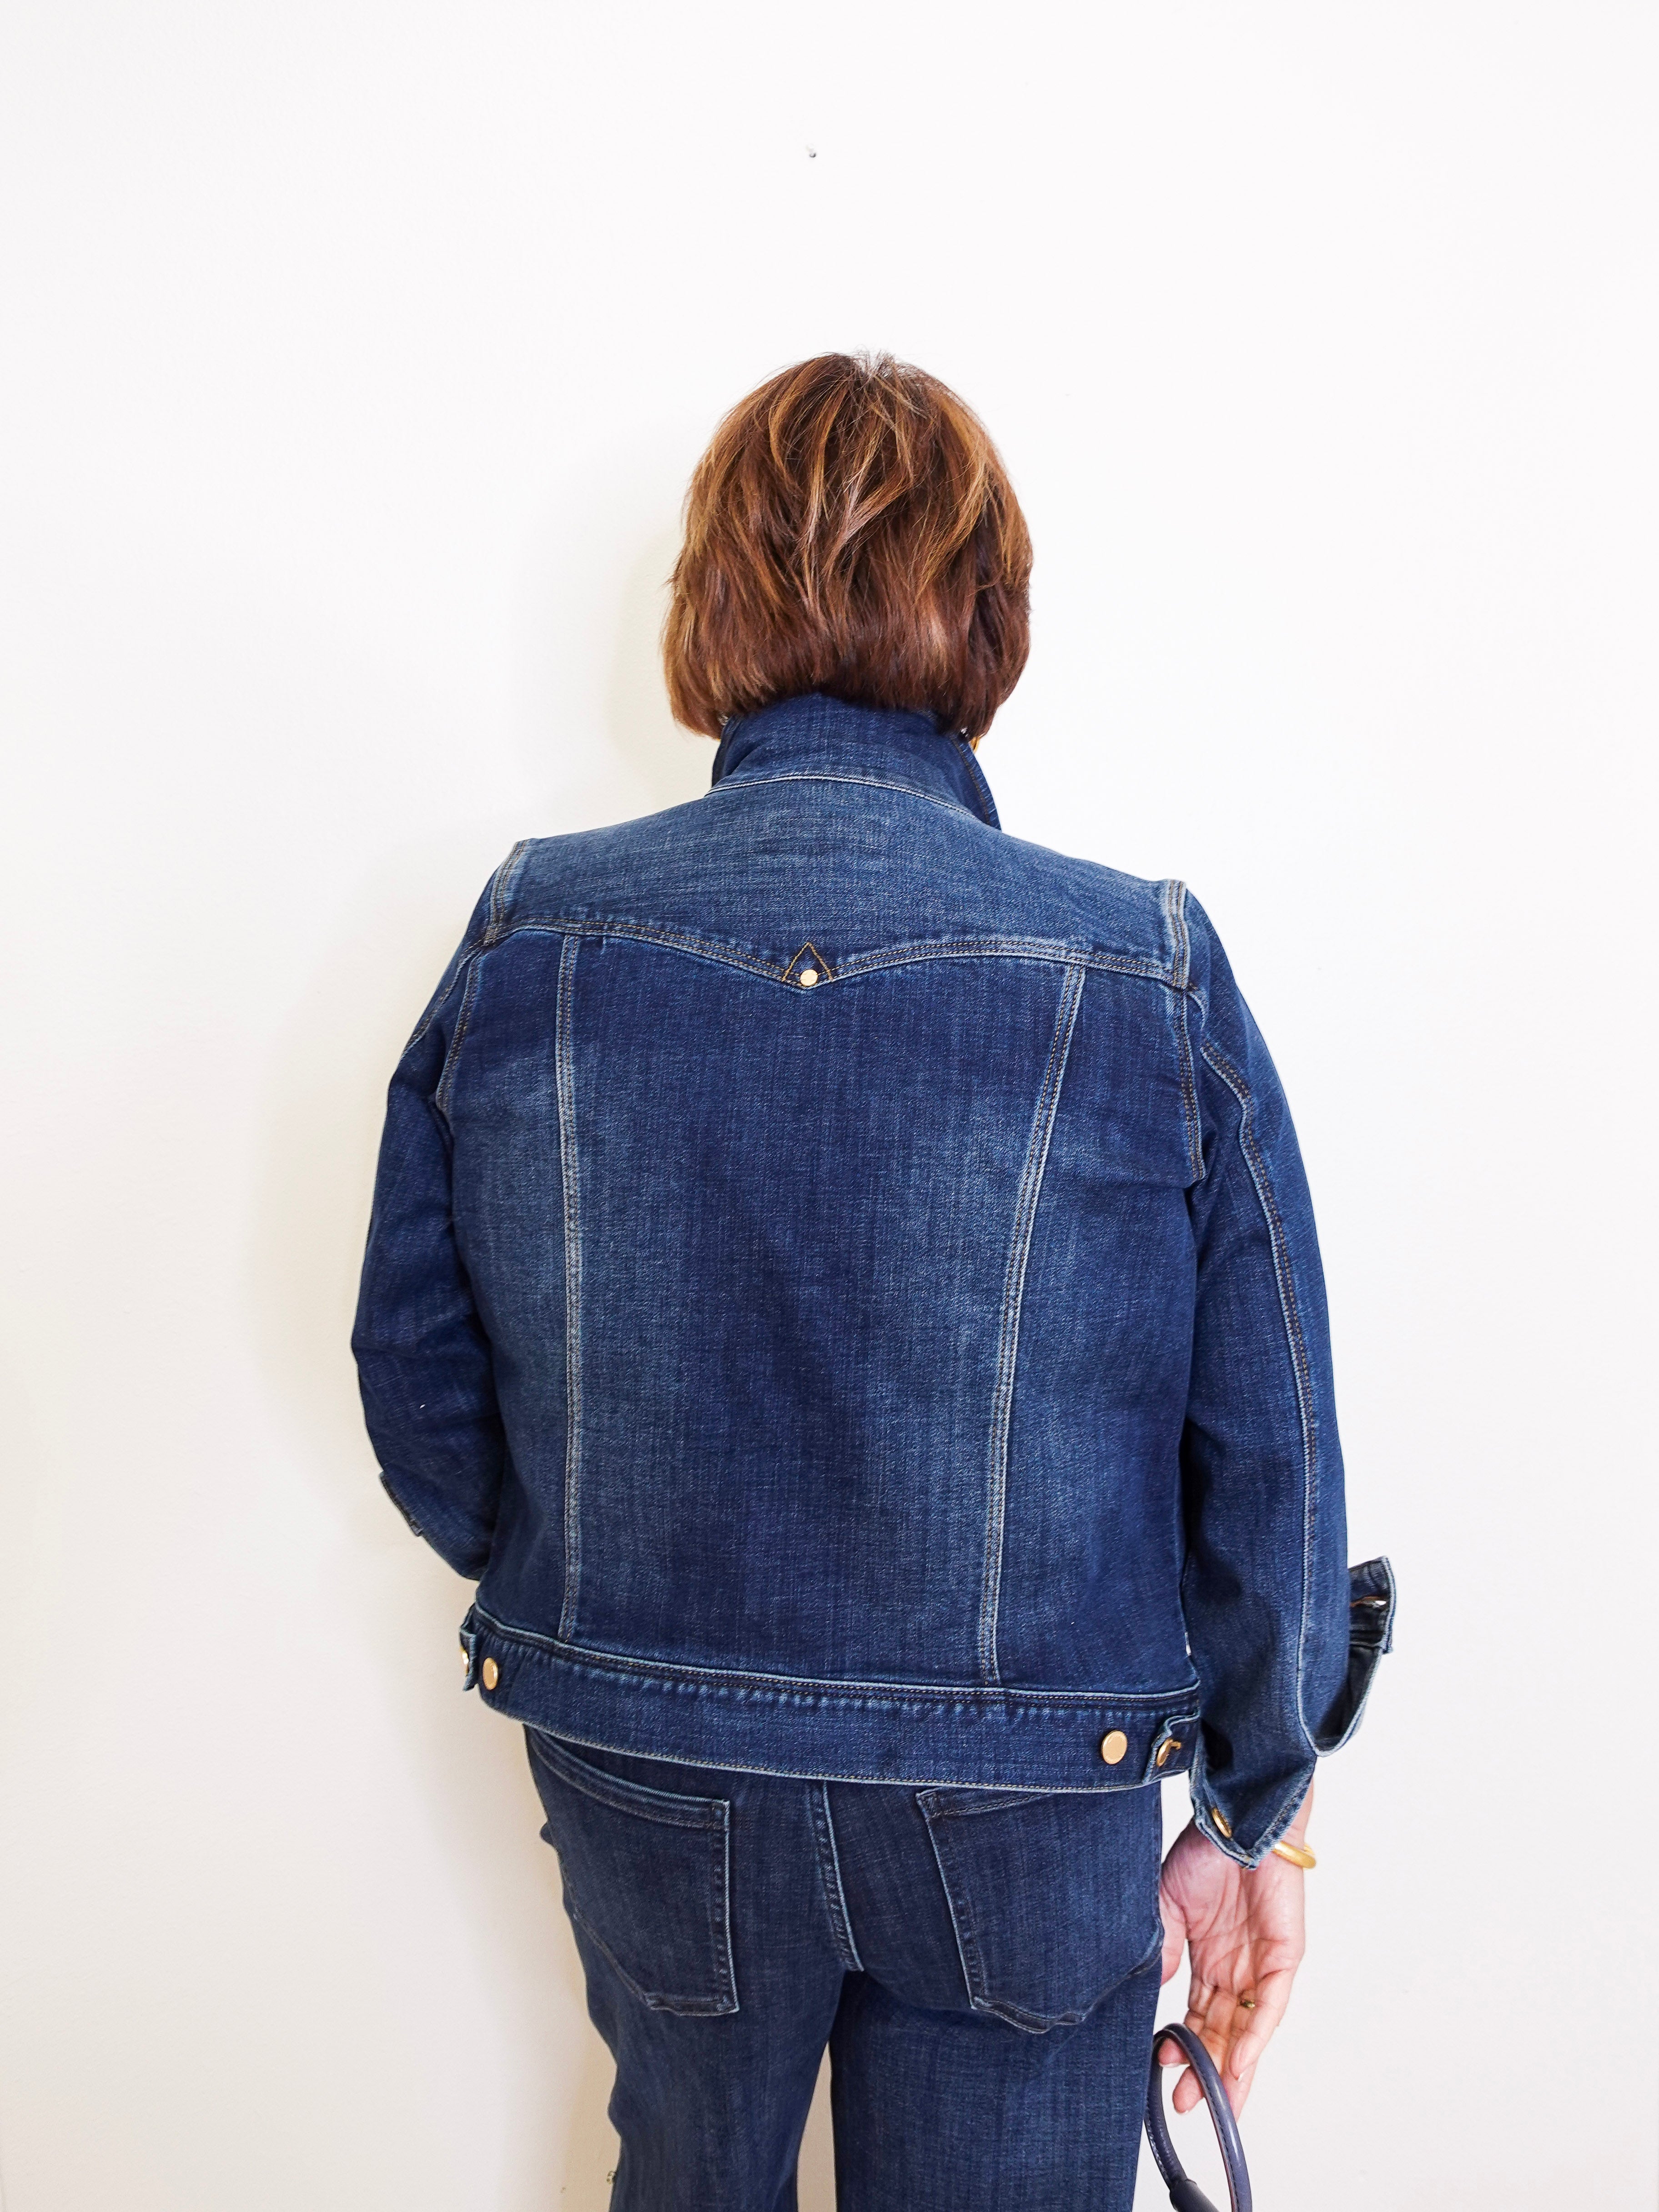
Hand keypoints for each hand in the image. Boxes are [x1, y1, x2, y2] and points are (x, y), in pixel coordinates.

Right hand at [1156, 1787, 1311, 2117]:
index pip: (1197, 2014)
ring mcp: (1262, 1962)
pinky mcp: (1284, 1955)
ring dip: (1233, 2065)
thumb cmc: (1204, 1849)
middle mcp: (1236, 1966)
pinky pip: (1270, 2003)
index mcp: (1208, 1955)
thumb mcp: (1166, 1905)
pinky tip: (1240, 2062)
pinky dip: (1256, 2035)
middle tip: (1186, 2102)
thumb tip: (1153, 1993)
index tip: (1163, 2070)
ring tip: (1217, 2100)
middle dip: (1207, 2069)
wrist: (1235, 1814)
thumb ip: (1162, 1948)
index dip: (1183, 2045)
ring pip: (1249, 2028)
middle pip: (1223, 2031)